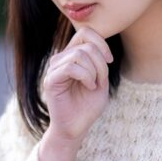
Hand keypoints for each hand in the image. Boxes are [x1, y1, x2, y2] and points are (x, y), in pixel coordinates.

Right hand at [42, 26, 112, 144]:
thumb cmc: (88, 106)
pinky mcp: (50, 81)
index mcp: (71, 56)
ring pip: (79, 54)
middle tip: (101, 80)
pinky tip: (88, 87)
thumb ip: (100, 61)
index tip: (110, 60)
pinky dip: (86, 76)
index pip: (85, 32)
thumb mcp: (100, 80)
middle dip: (101, 62)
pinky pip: (71, 67)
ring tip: (93, 85)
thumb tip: (99, 46)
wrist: (76, 128)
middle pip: (85, 44)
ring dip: (94, 70)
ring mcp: (54, 69)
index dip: (101, 43)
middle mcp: (60, 59)